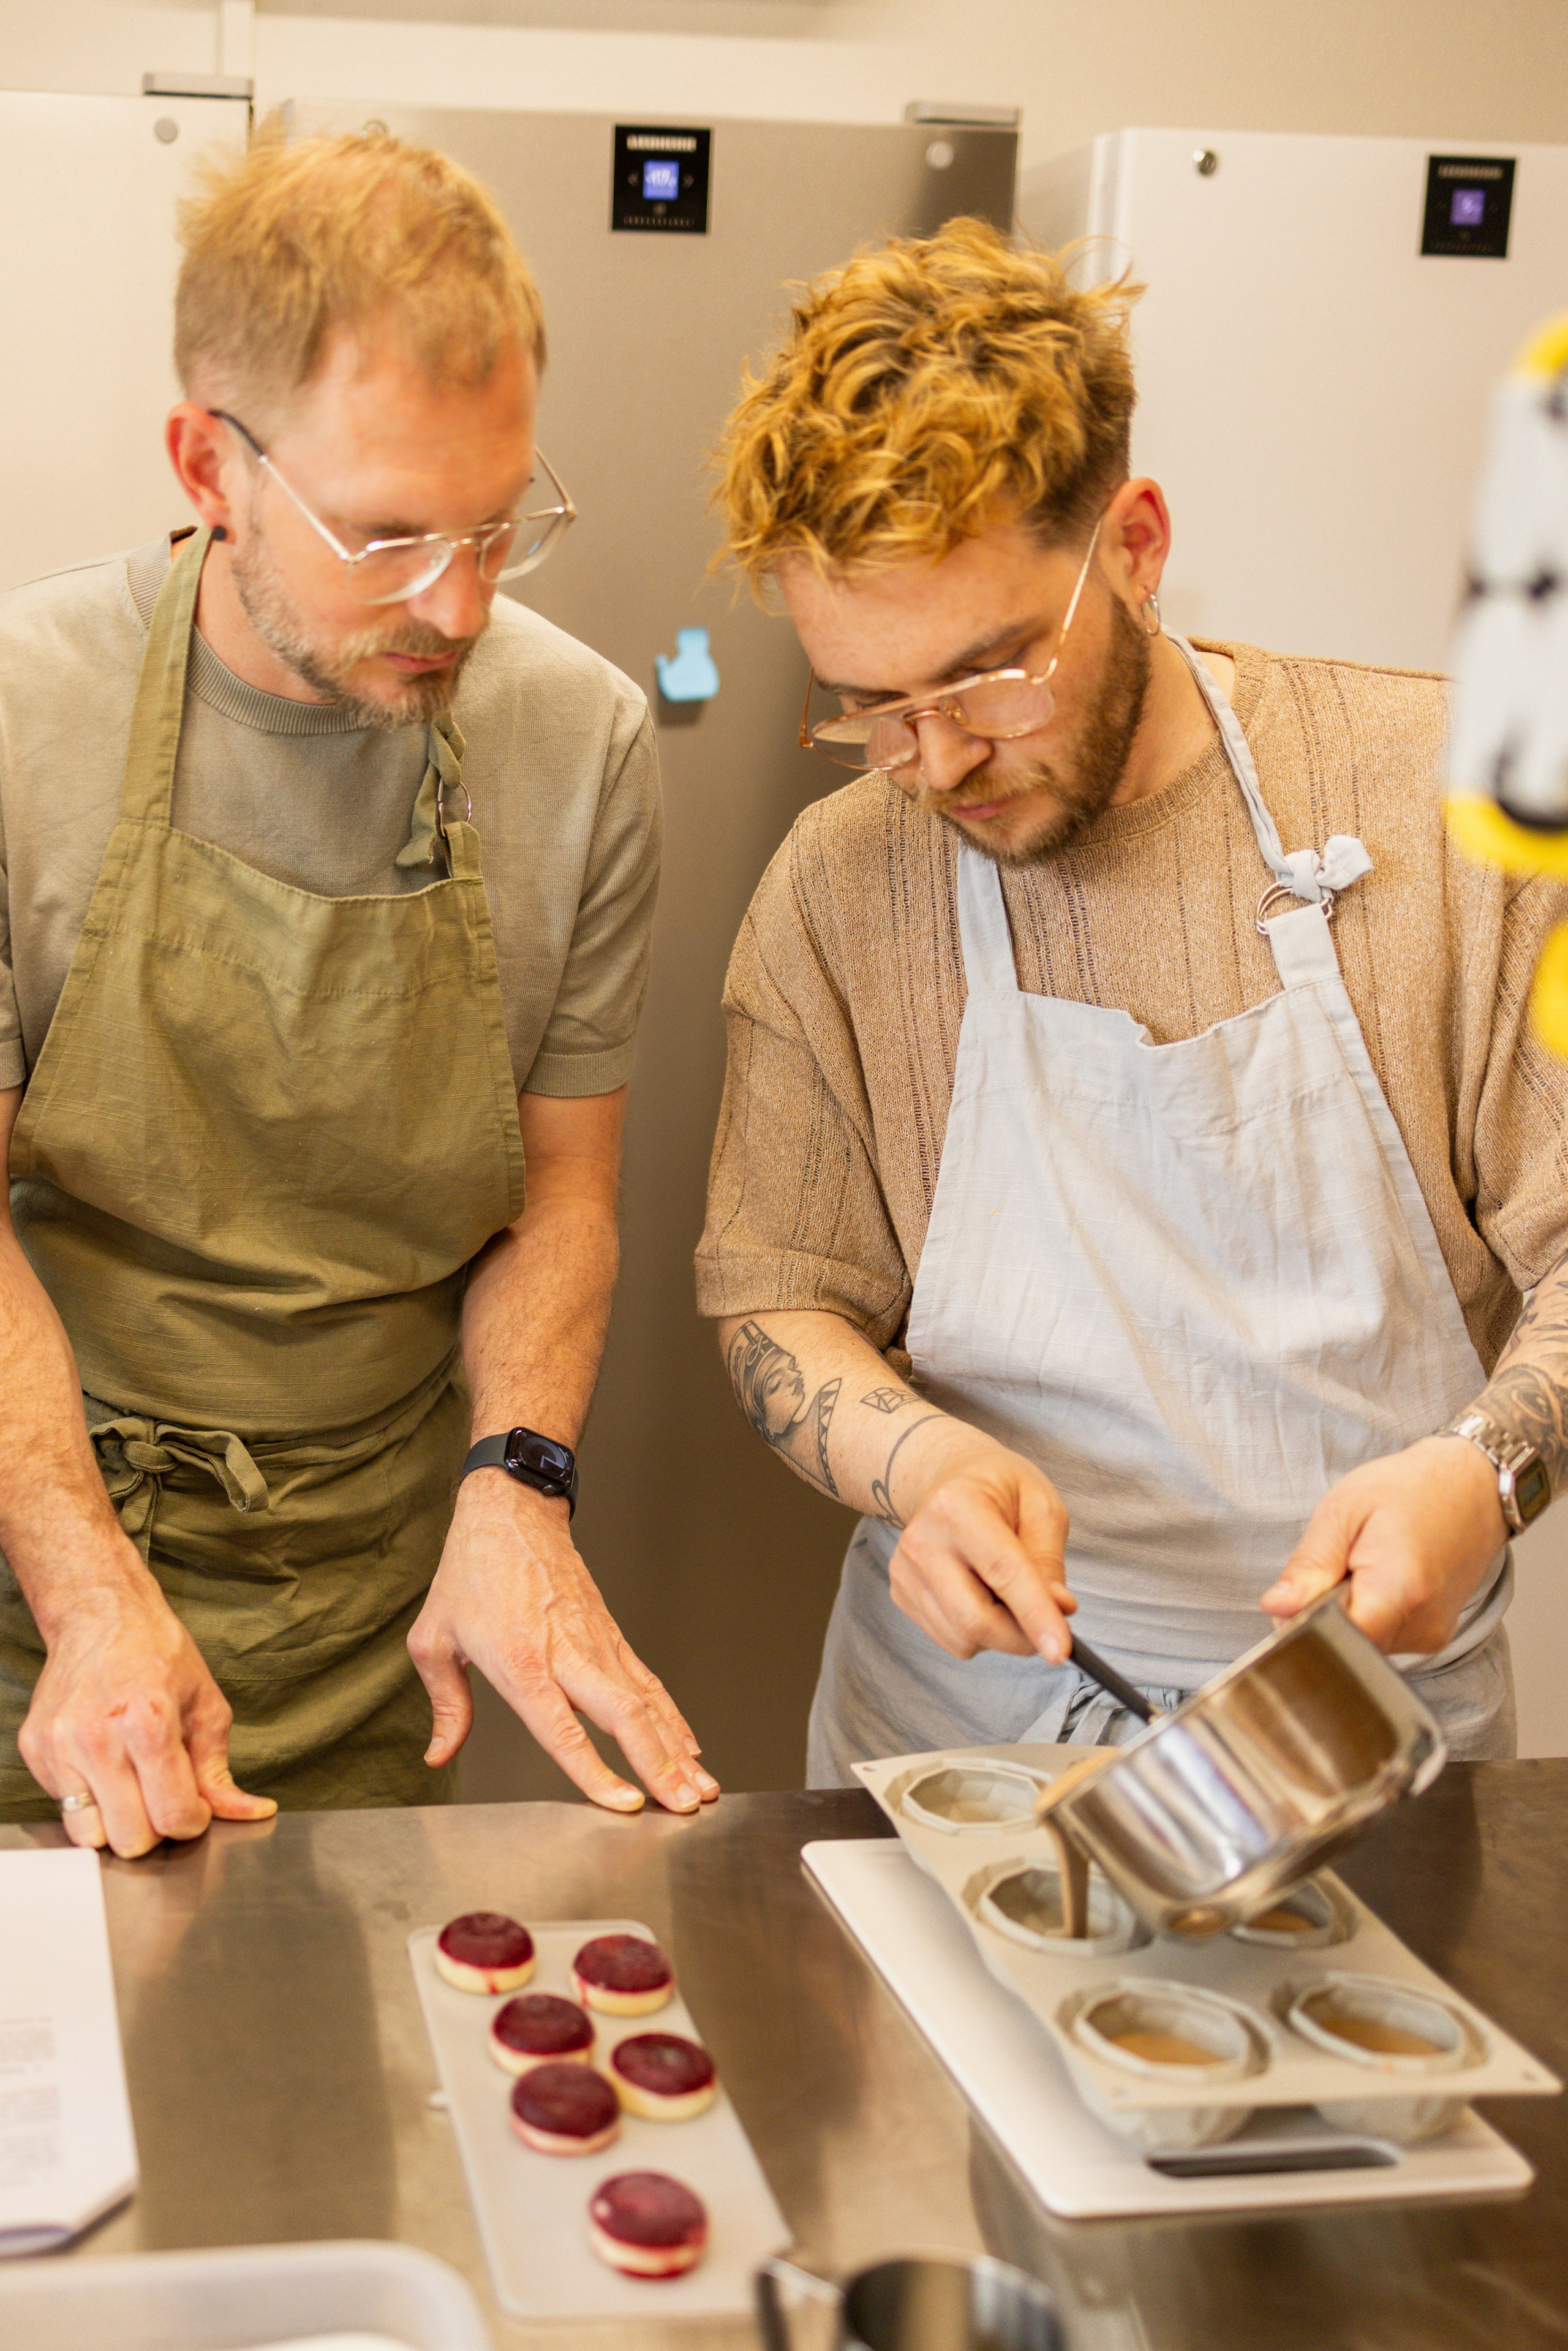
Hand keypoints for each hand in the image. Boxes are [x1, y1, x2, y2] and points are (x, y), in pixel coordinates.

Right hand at [18, 1568, 276, 1857]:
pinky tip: (103, 1768)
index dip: (192, 1822)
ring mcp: (60, 1746)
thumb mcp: (206, 1705)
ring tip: (131, 1787)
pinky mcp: (35, 1750)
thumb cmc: (158, 1654)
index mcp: (149, 1723)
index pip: (172, 1816)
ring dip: (117, 1823)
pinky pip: (63, 1809)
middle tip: (162, 1797)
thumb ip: (219, 1769)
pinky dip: (88, 1802)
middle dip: (155, 1829)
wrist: (100, 1616)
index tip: (193, 1809)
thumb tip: (250, 1812)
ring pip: (90, 1837)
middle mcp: (98, 1738)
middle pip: (130, 1839)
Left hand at [408, 1470, 719, 1814]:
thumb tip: (439, 1754)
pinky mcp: (610, 1634)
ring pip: (646, 1701)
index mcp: (520, 1661)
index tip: (626, 1805)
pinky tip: (690, 1747)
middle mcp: (566, 1653)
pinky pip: (648, 1681)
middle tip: (684, 1808)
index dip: (597, 1772)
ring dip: (676, 1748)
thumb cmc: (470, 1572)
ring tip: (700, 1789)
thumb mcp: (434, 1639)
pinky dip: (673, 1717)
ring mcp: (596, 1642)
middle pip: (623, 1716)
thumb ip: (445, 1705)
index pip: (563, 1730)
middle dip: (658, 1766)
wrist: (511, 1511)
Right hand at [886, 1423, 1076, 1662]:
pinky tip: (982, 1597)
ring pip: (963, 1638)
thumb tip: (1059, 1610)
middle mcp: (922, 1540)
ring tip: (1008, 1596)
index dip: (1035, 1615)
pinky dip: (977, 1633)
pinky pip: (949, 1638)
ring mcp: (905, 1570)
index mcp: (958, 1505)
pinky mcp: (901, 1593)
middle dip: (1021, 1637)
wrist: (947, 1478)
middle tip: (1050, 1629)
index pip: (1002, 1573)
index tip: (1060, 1650)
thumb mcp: (1040, 1506)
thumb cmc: (998, 1488)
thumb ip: (1049, 1559)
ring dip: (1000, 1635)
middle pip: (975, 1619)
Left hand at [1260, 1435, 1507, 1650]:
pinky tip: (1379, 1580)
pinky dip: (1370, 1613)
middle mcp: (1421, 1624)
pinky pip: (1383, 1637)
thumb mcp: (1343, 1511)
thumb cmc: (1411, 1489)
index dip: (1304, 1623)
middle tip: (1336, 1568)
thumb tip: (1277, 1608)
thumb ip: (1309, 1566)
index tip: (1303, 1593)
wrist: (1472, 1487)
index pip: (1333, 1642)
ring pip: (1363, 1643)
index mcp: (1397, 1590)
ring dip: (1348, 1612)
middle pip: (1346, 1645)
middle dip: (1325, 1614)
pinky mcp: (1434, 1636)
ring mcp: (1431, 1635)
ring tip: (1363, 1568)